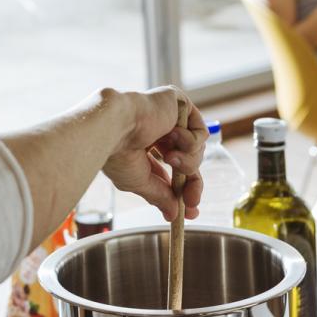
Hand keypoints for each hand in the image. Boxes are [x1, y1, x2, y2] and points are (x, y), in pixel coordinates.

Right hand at [99, 87, 206, 221]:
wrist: (116, 127)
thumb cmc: (117, 152)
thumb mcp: (139, 181)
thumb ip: (160, 195)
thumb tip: (173, 213)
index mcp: (144, 143)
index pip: (171, 169)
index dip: (182, 189)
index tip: (189, 210)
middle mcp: (158, 128)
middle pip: (188, 161)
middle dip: (192, 183)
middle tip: (192, 201)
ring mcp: (169, 116)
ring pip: (196, 150)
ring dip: (188, 162)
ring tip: (171, 159)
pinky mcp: (180, 103)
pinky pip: (200, 132)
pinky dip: (190, 142)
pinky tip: (172, 138)